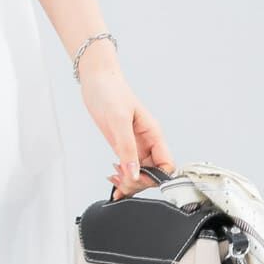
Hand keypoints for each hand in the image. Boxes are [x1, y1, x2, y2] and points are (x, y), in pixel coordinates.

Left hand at [76, 49, 175, 199]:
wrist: (97, 81)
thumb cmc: (111, 93)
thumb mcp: (119, 120)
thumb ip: (127, 148)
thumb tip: (134, 174)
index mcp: (154, 135)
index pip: (167, 165)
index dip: (155, 177)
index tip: (137, 178)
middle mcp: (147, 142)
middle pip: (154, 173)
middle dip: (139, 181)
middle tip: (120, 179)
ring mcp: (135, 145)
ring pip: (140, 173)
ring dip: (129, 182)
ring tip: (113, 177)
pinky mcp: (122, 146)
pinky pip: (128, 168)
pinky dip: (122, 178)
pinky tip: (113, 181)